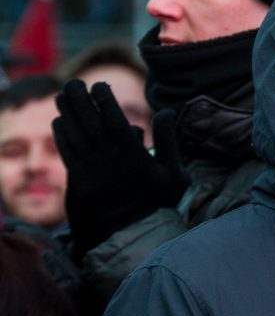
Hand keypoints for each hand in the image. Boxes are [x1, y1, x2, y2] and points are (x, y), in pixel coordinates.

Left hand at [52, 80, 189, 255]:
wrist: (136, 233)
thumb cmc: (158, 200)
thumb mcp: (173, 170)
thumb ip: (169, 139)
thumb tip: (166, 110)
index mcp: (134, 156)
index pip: (115, 120)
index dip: (104, 101)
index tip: (100, 85)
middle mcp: (110, 161)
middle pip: (90, 124)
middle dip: (80, 100)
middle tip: (74, 83)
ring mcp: (93, 172)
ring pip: (75, 136)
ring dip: (67, 113)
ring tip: (63, 95)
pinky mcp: (79, 182)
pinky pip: (67, 153)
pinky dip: (62, 135)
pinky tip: (60, 122)